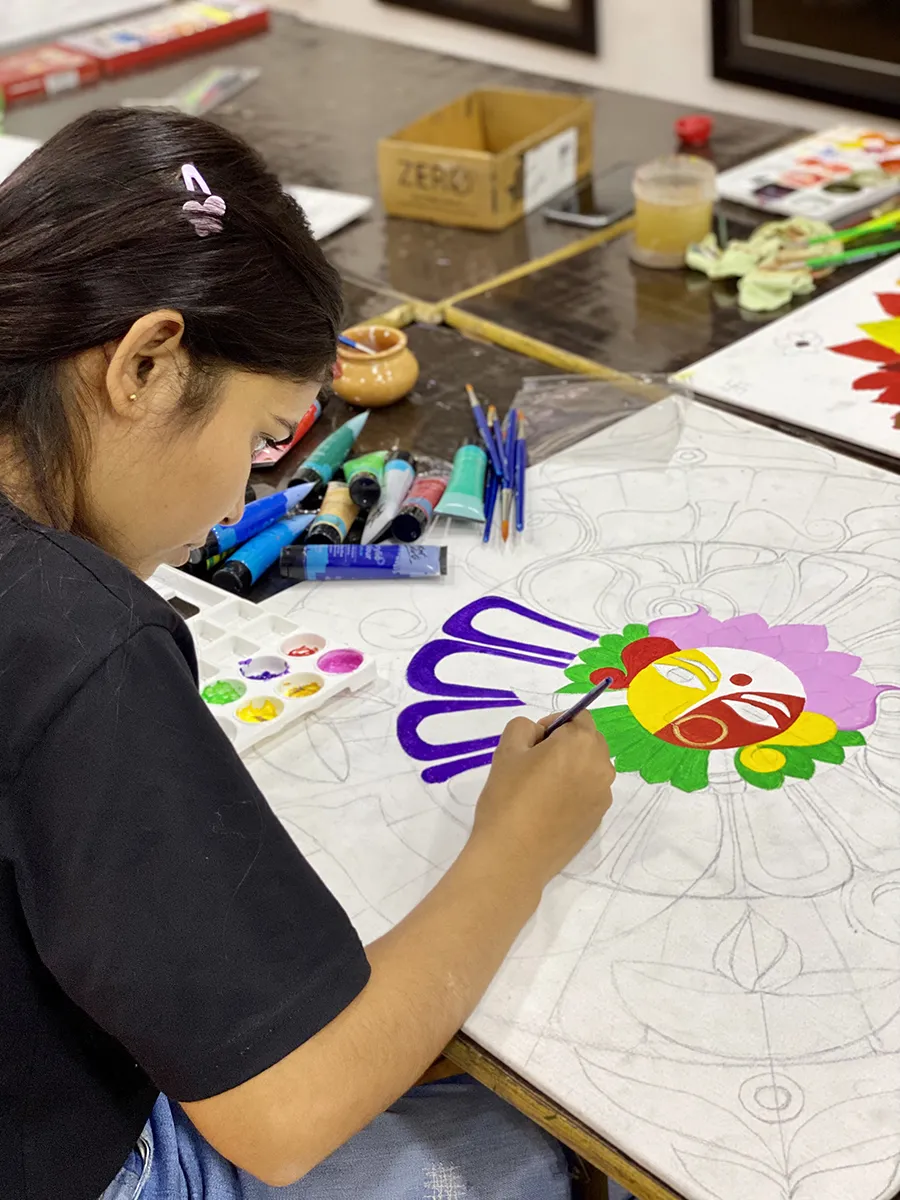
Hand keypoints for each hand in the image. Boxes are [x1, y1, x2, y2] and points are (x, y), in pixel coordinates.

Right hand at [471, 712, 614, 888]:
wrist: (513, 857)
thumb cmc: (508, 798)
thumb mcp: (507, 750)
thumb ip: (525, 727)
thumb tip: (542, 736)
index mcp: (582, 743)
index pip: (577, 717)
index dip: (553, 725)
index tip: (532, 744)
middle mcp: (601, 766)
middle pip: (588, 742)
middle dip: (566, 745)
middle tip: (534, 765)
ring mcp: (603, 795)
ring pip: (590, 768)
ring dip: (572, 768)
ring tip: (541, 789)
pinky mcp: (598, 819)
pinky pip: (589, 792)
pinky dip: (575, 792)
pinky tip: (549, 809)